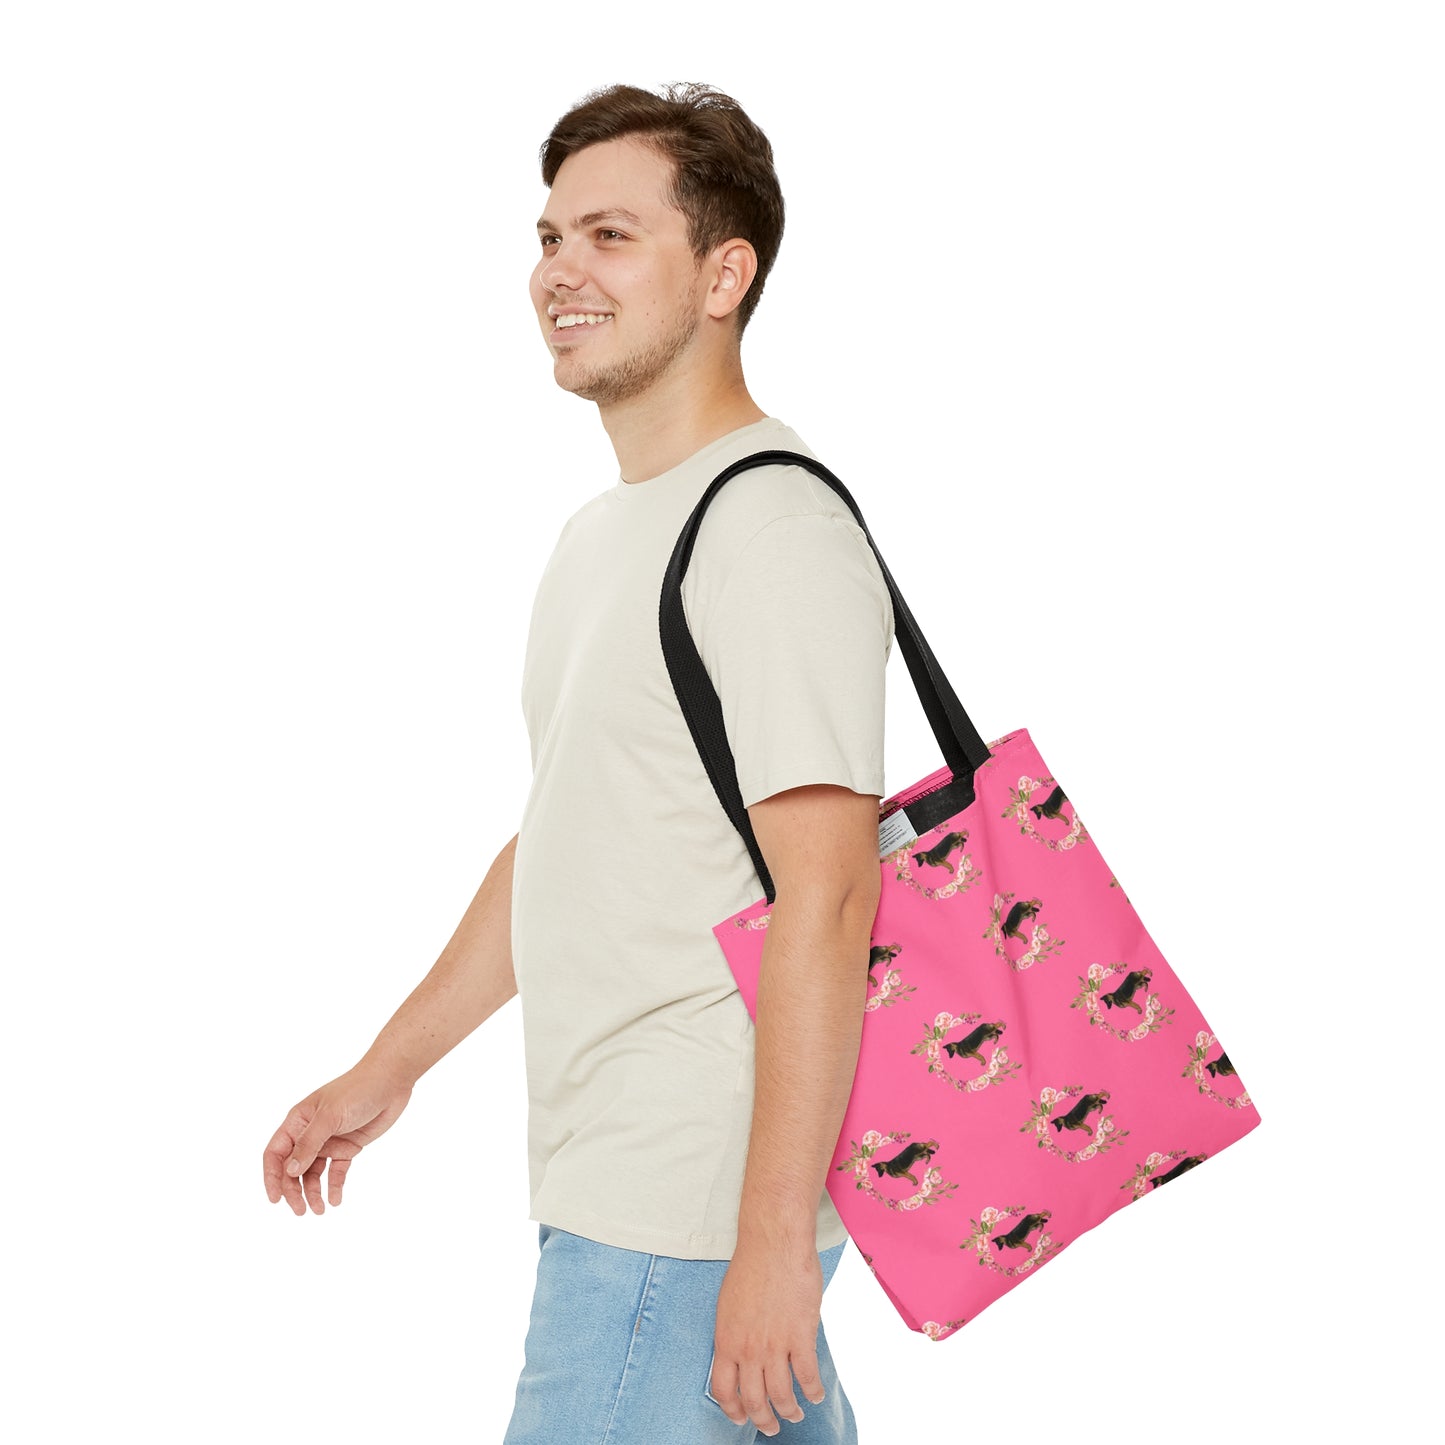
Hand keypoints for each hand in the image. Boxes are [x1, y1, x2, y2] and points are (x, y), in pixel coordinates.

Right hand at [262, 1064, 412, 1214]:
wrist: (391, 1081)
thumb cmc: (357, 1090)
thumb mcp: (330, 1116)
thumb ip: (309, 1144)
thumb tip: (289, 1171)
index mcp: (298, 1121)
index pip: (276, 1153)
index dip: (272, 1177)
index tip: (275, 1200)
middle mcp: (310, 1133)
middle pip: (293, 1168)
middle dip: (294, 1191)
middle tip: (301, 1211)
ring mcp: (329, 1141)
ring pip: (314, 1173)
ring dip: (313, 1192)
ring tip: (320, 1210)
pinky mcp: (348, 1147)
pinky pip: (336, 1171)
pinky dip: (334, 1186)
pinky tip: (335, 1200)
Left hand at [710, 1240, 825, 1436]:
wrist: (774, 1244)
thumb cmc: (751, 1266)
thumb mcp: (729, 1305)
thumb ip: (734, 1334)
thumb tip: (741, 1356)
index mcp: (726, 1340)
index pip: (724, 1391)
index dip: (733, 1410)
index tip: (741, 1417)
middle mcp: (748, 1349)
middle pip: (754, 1400)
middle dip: (764, 1420)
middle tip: (771, 1426)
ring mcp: (774, 1346)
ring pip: (782, 1396)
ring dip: (789, 1411)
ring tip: (795, 1414)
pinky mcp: (800, 1337)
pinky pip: (808, 1377)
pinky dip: (813, 1391)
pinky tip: (815, 1394)